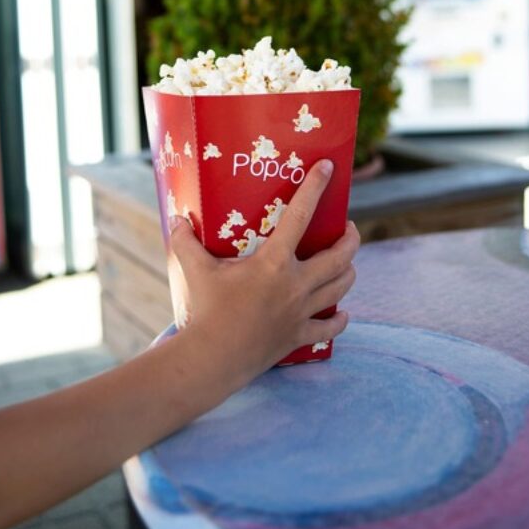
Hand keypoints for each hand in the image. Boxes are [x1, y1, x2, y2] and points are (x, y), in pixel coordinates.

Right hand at [167, 159, 359, 385]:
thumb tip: (177, 220)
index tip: (328, 168)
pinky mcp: (298, 336)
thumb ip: (186, 242)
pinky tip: (341, 313)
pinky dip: (339, 319)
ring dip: (348, 271)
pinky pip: (329, 328)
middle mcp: (295, 285)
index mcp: (273, 262)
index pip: (300, 215)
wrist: (212, 360)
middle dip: (350, 238)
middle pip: (339, 256)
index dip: (315, 188)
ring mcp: (300, 312)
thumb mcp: (194, 270)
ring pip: (340, 287)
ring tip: (346, 262)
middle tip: (348, 228)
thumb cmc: (204, 311)